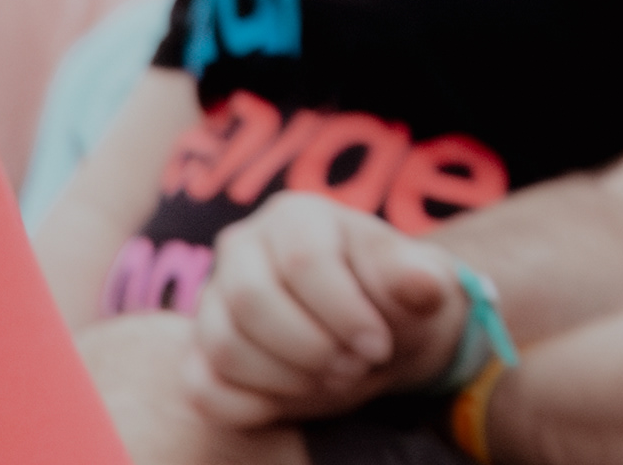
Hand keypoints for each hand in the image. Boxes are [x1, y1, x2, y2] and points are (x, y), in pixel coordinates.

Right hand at [183, 191, 468, 428]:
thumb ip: (419, 279)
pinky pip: (203, 389)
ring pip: (223, 347)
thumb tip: (423, 283)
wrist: (372, 337)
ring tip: (331, 380)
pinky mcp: (198, 353)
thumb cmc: (392, 300)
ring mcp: (213, 302)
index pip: (305, 261)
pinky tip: (292, 401)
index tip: (379, 347)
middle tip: (354, 369)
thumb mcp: (419, 284)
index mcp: (296, 215)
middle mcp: (242, 248)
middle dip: (310, 348)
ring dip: (285, 380)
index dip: (343, 313)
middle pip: (251, 300)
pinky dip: (248, 407)